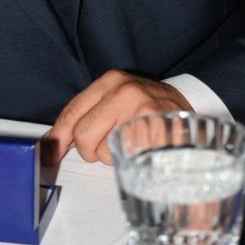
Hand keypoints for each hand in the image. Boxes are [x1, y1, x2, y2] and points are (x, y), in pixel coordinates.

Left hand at [41, 69, 191, 165]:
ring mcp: (141, 111)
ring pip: (104, 152)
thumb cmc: (152, 108)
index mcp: (110, 81)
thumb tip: (55, 143)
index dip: (57, 136)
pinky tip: (144, 150)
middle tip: (110, 145)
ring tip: (134, 142)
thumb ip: (90, 115)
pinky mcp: (156, 132)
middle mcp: (124, 91)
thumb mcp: (119, 100)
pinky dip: (132, 162)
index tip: (47, 152)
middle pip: (83, 136)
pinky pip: (127, 160)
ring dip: (114, 157)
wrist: (196, 107)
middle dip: (91, 150)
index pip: (73, 111)